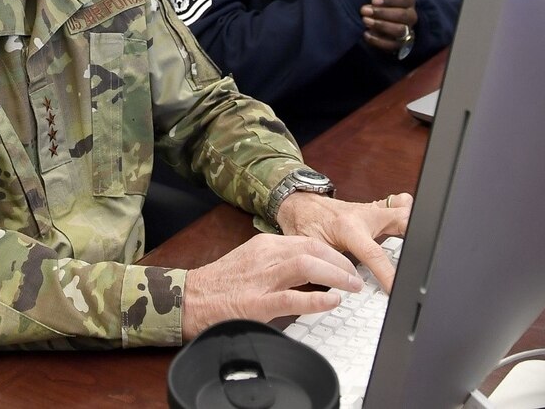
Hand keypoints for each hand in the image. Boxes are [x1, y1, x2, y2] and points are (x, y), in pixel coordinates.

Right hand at [182, 234, 362, 338]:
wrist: (189, 299)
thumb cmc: (219, 285)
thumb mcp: (250, 264)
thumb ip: (276, 264)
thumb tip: (309, 272)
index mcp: (264, 246)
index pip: (307, 242)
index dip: (333, 252)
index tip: (346, 263)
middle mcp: (264, 256)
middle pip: (312, 248)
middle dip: (340, 261)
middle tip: (355, 277)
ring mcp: (261, 279)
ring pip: (306, 266)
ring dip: (335, 275)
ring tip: (352, 287)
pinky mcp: (257, 302)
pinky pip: (293, 297)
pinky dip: (317, 298)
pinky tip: (332, 302)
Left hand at [276, 192, 411, 292]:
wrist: (300, 204)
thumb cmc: (304, 225)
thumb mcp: (312, 249)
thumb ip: (327, 267)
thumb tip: (339, 291)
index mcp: (348, 227)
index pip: (374, 253)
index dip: (388, 274)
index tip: (398, 289)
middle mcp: (364, 216)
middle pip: (401, 220)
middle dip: (415, 236)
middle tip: (422, 259)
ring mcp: (372, 210)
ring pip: (405, 209)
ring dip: (414, 224)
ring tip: (423, 246)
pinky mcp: (376, 209)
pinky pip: (399, 205)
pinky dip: (408, 214)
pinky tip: (411, 229)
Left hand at [360, 0, 417, 52]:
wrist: (394, 22)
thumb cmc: (383, 3)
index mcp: (408, 1)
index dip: (389, 0)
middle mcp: (411, 16)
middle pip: (402, 15)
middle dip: (382, 13)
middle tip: (364, 10)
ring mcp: (407, 31)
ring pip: (399, 30)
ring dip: (381, 26)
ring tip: (365, 21)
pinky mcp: (400, 44)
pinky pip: (392, 45)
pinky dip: (378, 41)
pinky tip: (366, 34)